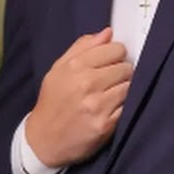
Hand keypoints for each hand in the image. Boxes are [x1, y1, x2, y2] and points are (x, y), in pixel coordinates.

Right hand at [26, 27, 132, 167]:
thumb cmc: (52, 101)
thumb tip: (108, 33)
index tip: (112, 60)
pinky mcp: (106, 125)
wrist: (44, 140)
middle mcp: (87, 84)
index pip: (115, 49)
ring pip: (129, 86)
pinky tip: (111, 108)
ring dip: (124, 89)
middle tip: (112, 79)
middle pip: (125, 67)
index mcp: (75, 66)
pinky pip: (127, 107)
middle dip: (122, 71)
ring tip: (111, 94)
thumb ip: (83, 47)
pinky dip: (123, 106)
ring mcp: (97, 105)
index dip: (116, 54)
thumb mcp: (58, 69)